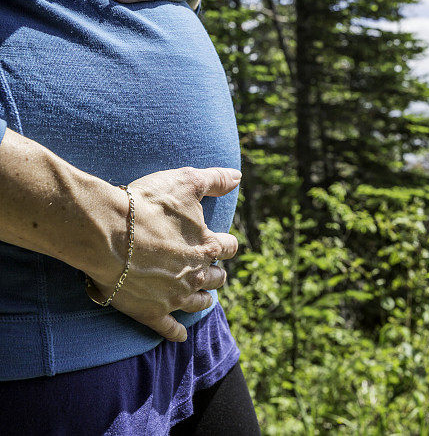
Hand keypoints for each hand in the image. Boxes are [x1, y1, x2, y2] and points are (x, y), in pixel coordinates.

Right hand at [86, 166, 240, 341]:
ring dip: (203, 299)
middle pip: (216, 278)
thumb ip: (215, 180)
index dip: (225, 244)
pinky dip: (176, 333)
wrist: (106, 232)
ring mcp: (176, 296)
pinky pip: (170, 329)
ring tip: (203, 298)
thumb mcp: (186, 182)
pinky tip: (179, 336)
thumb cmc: (147, 205)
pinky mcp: (152, 312)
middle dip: (215, 273)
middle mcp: (197, 274)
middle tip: (210, 271)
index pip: (228, 247)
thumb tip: (238, 176)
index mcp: (208, 246)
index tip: (221, 244)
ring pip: (200, 303)